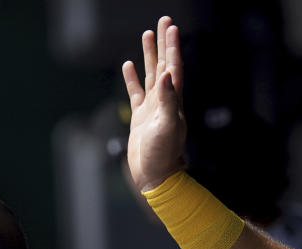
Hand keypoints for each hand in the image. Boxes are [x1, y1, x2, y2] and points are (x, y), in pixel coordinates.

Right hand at [122, 16, 186, 191]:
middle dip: (163, 43)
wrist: (155, 175)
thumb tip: (166, 76)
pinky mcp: (139, 116)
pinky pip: (135, 91)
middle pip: (163, 64)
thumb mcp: (168, 126)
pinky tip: (128, 65)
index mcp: (173, 100)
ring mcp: (151, 107)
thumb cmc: (163, 154)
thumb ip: (169, 101)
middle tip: (163, 20)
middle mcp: (164, 99)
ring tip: (146, 35)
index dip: (172, 46)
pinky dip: (132, 78)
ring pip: (150, 74)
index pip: (172, 66)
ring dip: (149, 55)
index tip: (171, 27)